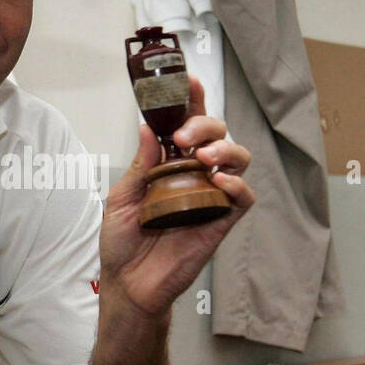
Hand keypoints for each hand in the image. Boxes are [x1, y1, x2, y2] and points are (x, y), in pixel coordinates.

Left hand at [99, 76, 254, 317]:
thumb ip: (140, 165)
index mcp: (169, 164)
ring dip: (225, 149)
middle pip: (216, 134)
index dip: (192, 100)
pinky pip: (243, 198)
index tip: (188, 80)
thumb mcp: (122, 198)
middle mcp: (194, 175)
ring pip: (237, 159)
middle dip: (205, 124)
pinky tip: (221, 183)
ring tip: (205, 156)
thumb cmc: (123, 243)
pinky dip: (238, 186)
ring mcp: (210, 197)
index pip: (186, 124)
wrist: (129, 284)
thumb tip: (149, 128)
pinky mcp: (221, 222)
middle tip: (183, 136)